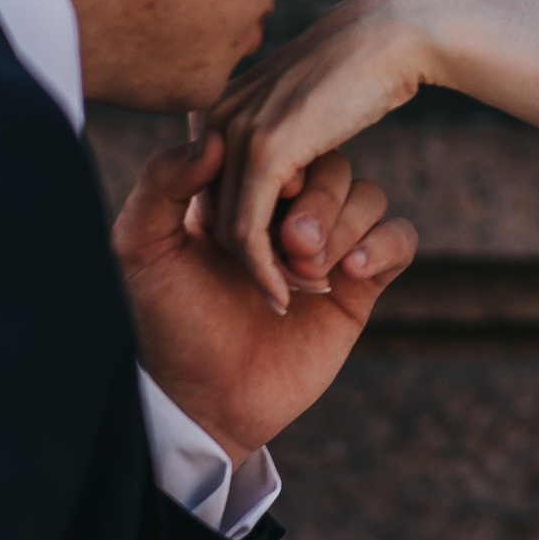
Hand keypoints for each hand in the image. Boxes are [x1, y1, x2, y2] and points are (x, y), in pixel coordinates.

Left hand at [114, 130, 415, 460]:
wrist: (205, 402)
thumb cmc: (164, 326)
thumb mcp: (140, 249)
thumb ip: (161, 183)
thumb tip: (212, 137)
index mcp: (241, 192)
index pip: (282, 140)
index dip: (283, 156)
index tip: (270, 184)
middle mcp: (288, 213)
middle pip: (333, 164)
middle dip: (318, 200)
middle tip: (291, 245)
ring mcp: (328, 248)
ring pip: (369, 196)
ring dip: (344, 227)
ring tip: (311, 271)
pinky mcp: (361, 285)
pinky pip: (398, 238)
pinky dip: (383, 245)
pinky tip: (351, 273)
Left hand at [206, 0, 538, 304]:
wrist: (398, 30)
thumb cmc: (356, 64)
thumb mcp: (296, 100)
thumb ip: (265, 133)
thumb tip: (233, 171)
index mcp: (215, 107)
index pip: (206, 194)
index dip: (245, 234)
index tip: (289, 255)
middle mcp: (216, 118)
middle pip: (213, 217)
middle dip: (255, 263)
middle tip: (301, 281)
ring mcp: (238, 132)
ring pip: (230, 230)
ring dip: (271, 271)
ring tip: (312, 279)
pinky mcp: (270, 149)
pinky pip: (249, 232)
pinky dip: (268, 273)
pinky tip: (305, 288)